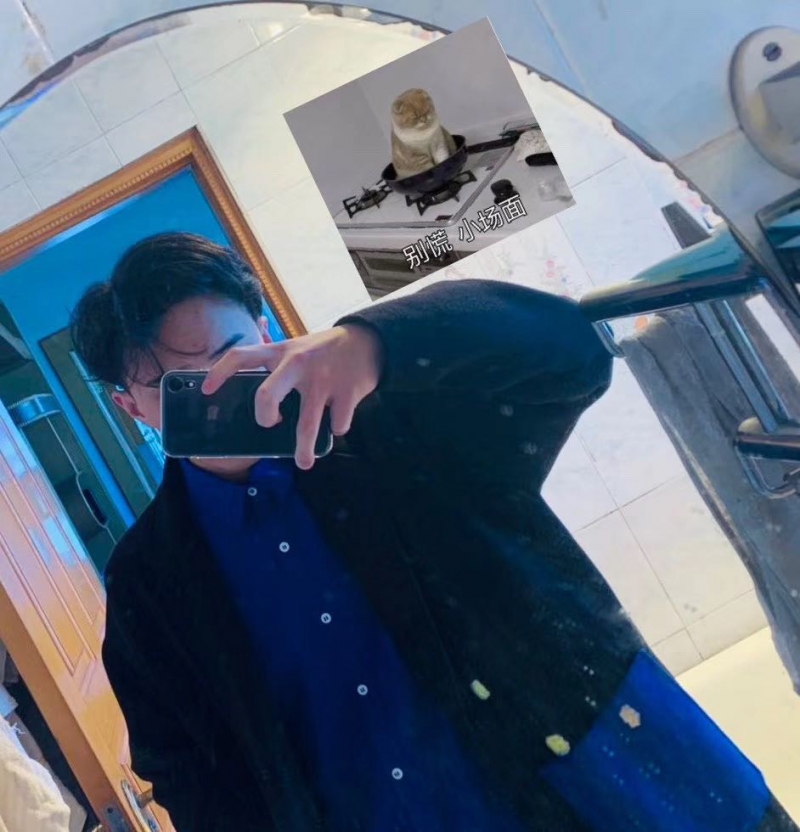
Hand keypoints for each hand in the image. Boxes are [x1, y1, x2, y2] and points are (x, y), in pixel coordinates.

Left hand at [201, 325, 382, 469]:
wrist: (368, 341)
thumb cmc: (323, 350)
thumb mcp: (296, 348)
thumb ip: (275, 366)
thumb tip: (253, 398)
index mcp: (280, 352)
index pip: (240, 356)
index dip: (219, 373)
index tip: (206, 391)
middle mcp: (297, 364)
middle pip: (267, 396)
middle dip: (263, 417)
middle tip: (268, 425)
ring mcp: (323, 380)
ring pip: (307, 425)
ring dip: (303, 449)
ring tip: (304, 463)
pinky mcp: (347, 393)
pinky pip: (337, 424)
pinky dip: (337, 426)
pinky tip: (338, 417)